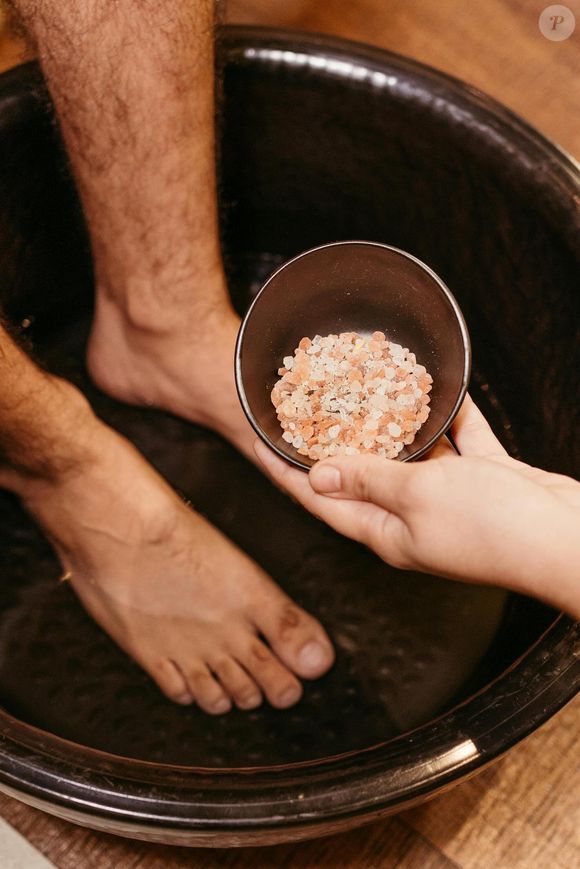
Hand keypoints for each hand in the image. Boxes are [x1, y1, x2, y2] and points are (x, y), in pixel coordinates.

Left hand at [255, 395, 579, 618]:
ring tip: (370, 389)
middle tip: (311, 407)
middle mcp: (412, 519)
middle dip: (336, 443)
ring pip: (412, 456)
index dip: (286, 474)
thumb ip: (370, 481)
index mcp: (387, 533)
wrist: (569, 539)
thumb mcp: (419, 496)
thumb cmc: (494, 527)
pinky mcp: (484, 481)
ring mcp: (450, 501)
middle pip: (362, 476)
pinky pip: (459, 443)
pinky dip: (451, 420)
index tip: (259, 444)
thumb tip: (317, 477)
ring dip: (394, 426)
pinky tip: (443, 393)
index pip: (322, 502)